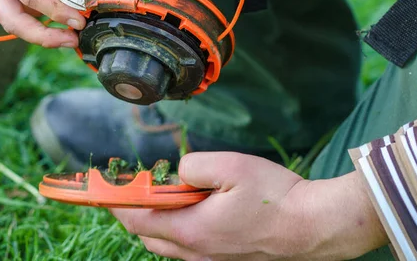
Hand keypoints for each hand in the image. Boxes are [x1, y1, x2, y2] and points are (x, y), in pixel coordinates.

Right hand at [0, 0, 112, 47]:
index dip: (58, 12)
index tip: (81, 21)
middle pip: (13, 21)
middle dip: (44, 37)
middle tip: (73, 40)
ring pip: (10, 20)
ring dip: (40, 27)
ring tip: (68, 23)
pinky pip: (10, 9)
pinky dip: (32, 12)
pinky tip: (51, 1)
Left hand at [111, 152, 386, 260]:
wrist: (315, 228)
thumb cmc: (275, 197)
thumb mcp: (231, 167)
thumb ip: (193, 166)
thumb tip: (177, 172)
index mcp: (191, 230)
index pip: (137, 220)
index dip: (115, 203)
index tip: (101, 189)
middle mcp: (196, 253)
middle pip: (148, 235)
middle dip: (134, 212)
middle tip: (136, 187)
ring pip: (167, 245)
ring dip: (156, 222)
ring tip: (165, 197)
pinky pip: (187, 250)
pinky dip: (177, 231)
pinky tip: (193, 212)